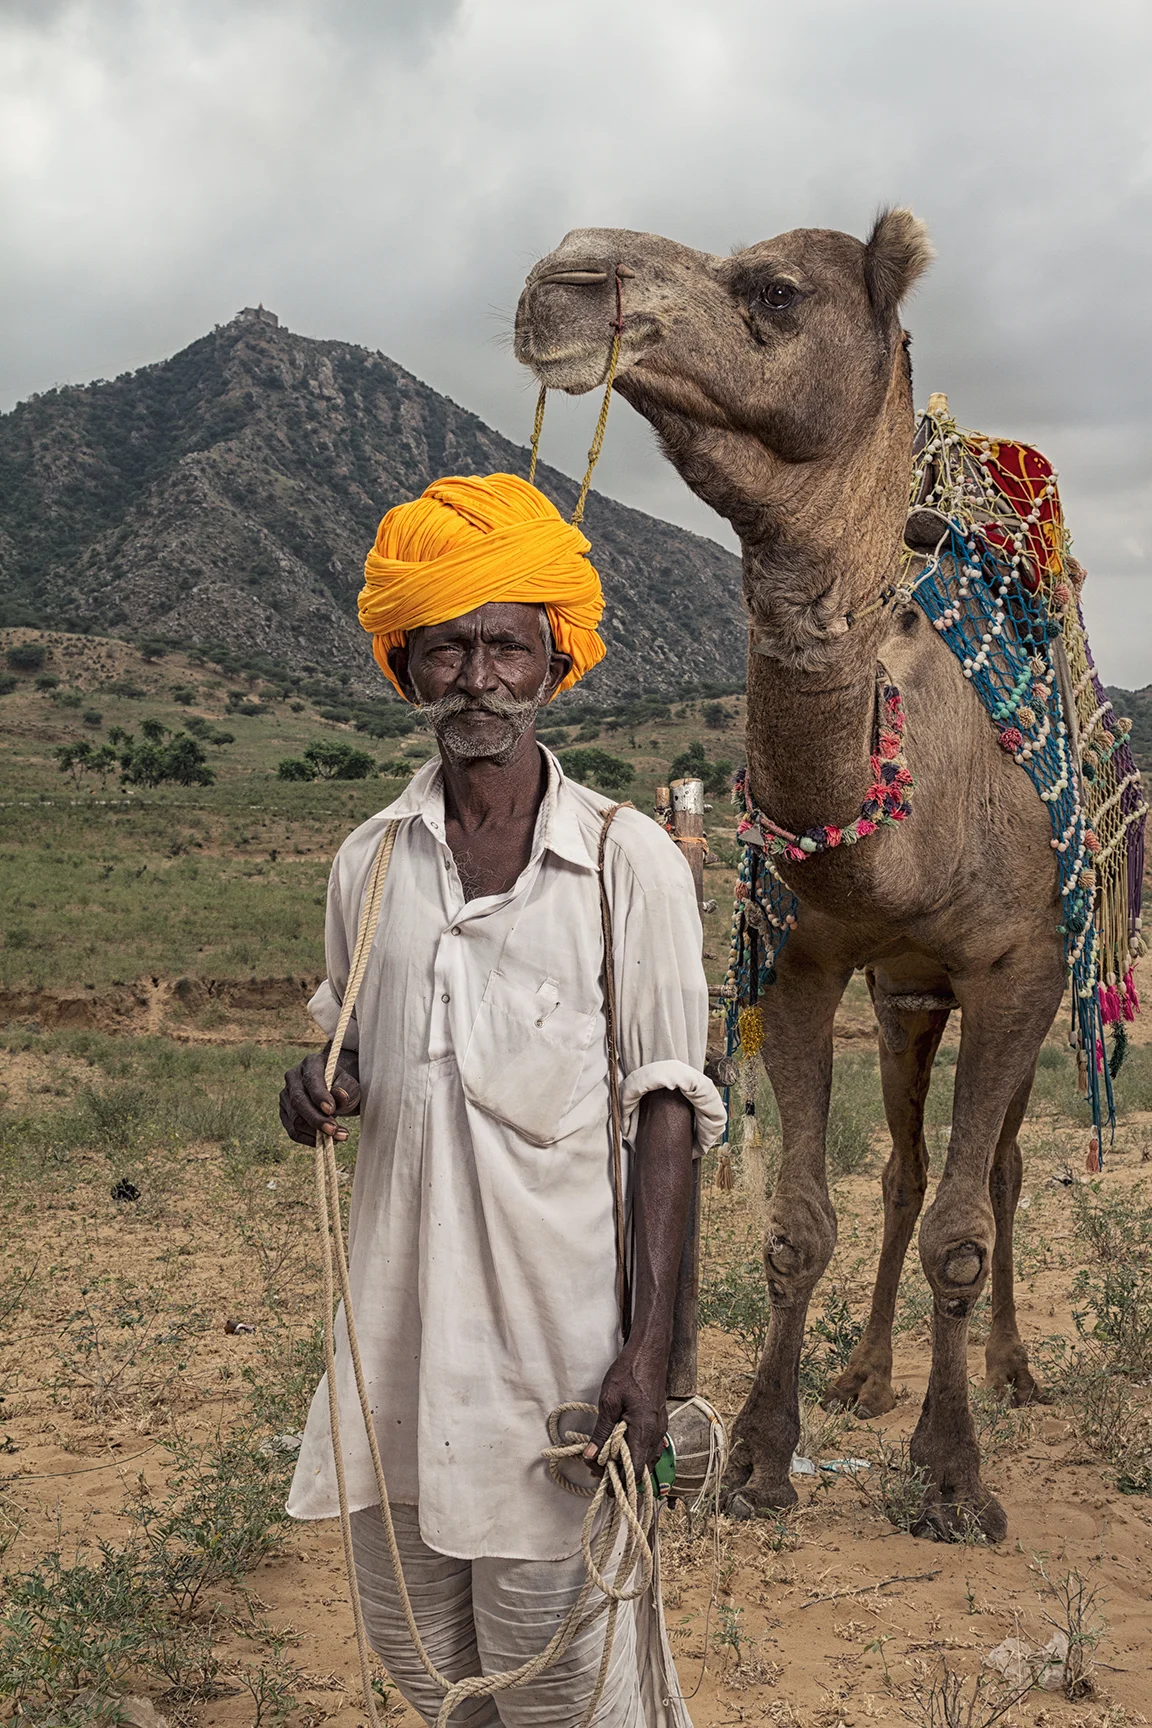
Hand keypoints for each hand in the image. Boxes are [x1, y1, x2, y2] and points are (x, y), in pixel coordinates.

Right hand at [279, 1049, 360, 1145]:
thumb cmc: (343, 1085)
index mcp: (311, 1063)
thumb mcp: (350, 1084)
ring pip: (295, 1119)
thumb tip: (339, 1096)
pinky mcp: (285, 1113)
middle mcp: (293, 1077)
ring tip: (339, 1136)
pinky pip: (293, 1131)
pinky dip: (310, 1140)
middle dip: (317, 1119)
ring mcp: (286, 1096)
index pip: (311, 1080)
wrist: (334, 1090)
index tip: (332, 1110)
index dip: (319, 1096)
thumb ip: (347, 1088)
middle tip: (335, 1131)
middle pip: (298, 1101)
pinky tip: (325, 1141)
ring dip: (316, 1133)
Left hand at [583, 1348, 666, 1481]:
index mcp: (644, 1430)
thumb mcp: (609, 1401)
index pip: (635, 1472)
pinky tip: (619, 1444)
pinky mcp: (659, 1422)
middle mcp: (656, 1434)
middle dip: (619, 1472)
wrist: (649, 1352)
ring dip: (627, 1462)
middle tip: (596, 1464)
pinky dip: (635, 1451)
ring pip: (646, 1459)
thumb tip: (591, 1455)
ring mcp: (660, 1429)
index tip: (600, 1477)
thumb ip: (601, 1431)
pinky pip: (649, 1447)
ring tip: (605, 1455)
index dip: (618, 1481)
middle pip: (641, 1469)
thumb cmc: (629, 1372)